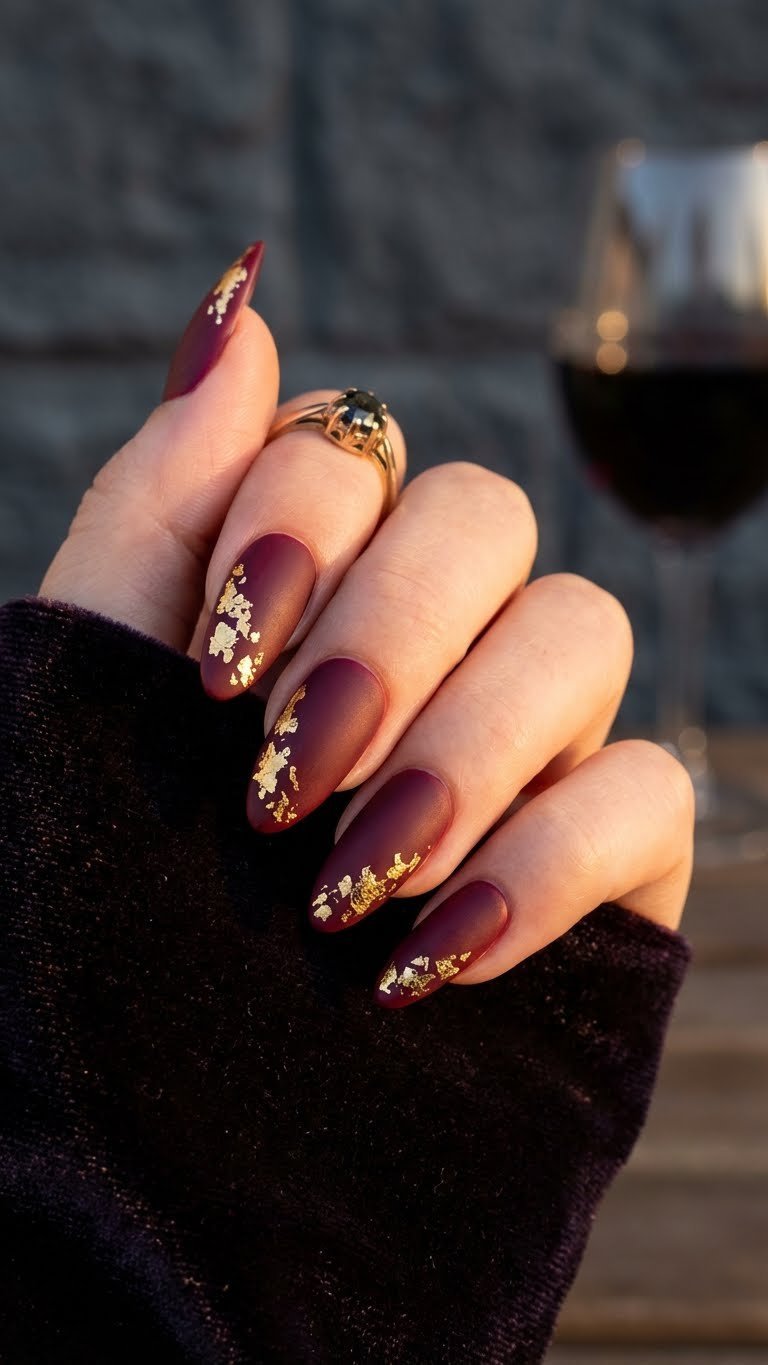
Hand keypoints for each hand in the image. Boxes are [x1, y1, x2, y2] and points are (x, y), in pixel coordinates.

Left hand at [41, 243, 693, 1006]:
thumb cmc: (102, 913)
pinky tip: (435, 954)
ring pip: (586, 630)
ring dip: (462, 751)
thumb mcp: (91, 692)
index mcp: (304, 591)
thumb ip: (163, 500)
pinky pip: (650, 792)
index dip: (301, 523)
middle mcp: (430, 647)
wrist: (154, 1163)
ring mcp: (527, 750)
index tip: (218, 669)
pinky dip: (543, 861)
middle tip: (282, 782)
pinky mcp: (605, 867)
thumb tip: (244, 300)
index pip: (359, 445)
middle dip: (388, 638)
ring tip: (348, 883)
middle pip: (491, 521)